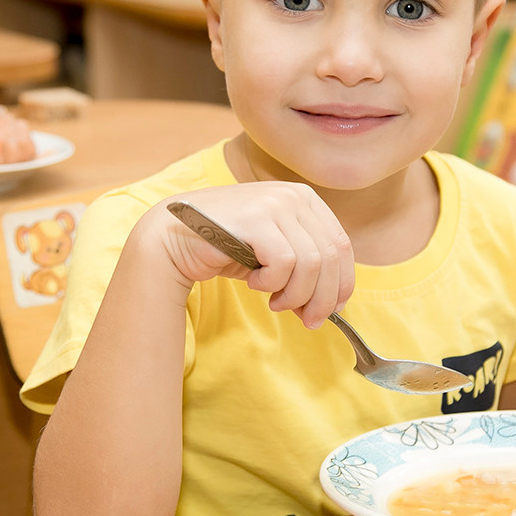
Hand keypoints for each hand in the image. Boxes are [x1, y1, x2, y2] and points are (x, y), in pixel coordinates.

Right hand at [146, 183, 354, 328]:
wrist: (173, 237)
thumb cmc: (226, 247)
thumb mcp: (275, 252)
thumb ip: (306, 268)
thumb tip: (334, 305)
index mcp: (306, 199)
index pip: (342, 245)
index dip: (342, 283)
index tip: (334, 310)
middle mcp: (294, 196)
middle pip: (331, 257)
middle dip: (322, 297)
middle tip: (306, 319)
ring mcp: (276, 203)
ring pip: (311, 264)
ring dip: (294, 294)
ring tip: (274, 301)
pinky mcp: (257, 219)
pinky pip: (284, 263)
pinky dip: (272, 283)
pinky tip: (254, 283)